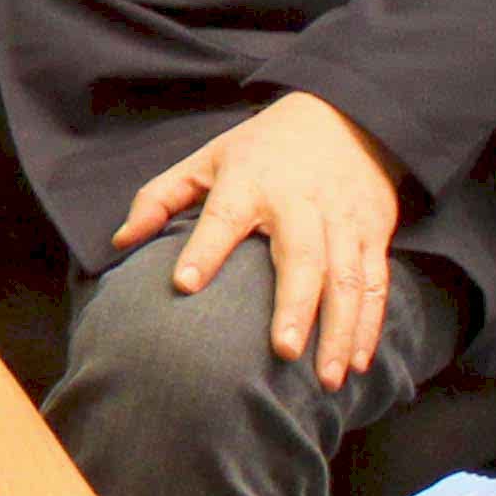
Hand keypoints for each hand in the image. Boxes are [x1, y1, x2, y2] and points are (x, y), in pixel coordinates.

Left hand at [110, 93, 405, 390]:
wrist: (345, 117)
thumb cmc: (261, 148)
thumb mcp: (205, 159)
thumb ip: (160, 198)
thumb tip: (119, 241)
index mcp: (250, 183)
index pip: (223, 218)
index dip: (204, 250)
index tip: (184, 285)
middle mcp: (300, 203)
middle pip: (301, 256)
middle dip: (295, 305)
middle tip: (282, 352)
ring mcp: (342, 220)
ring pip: (347, 278)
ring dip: (339, 330)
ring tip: (328, 379)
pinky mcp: (373, 233)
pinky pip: (376, 283)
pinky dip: (370, 324)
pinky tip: (358, 362)